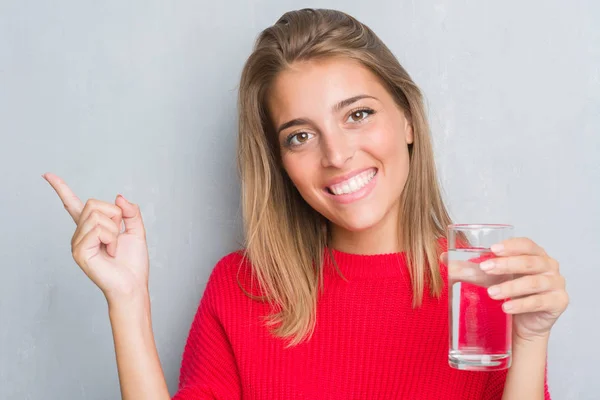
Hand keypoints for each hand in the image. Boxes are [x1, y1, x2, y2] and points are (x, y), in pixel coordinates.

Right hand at [43, 173, 149, 303]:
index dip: (61, 188)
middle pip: (93, 203)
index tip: (47, 174)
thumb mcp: (136, 230)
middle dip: (114, 216)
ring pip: (98, 216)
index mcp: (92, 227)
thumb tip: (118, 197)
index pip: (72, 204)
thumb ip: (130, 211)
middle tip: (117, 237)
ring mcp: (77, 242)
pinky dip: (112, 239)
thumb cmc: (133, 263)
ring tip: (114, 248)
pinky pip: (98, 230)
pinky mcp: (79, 252)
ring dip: (115, 230)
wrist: (133, 285)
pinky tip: (110, 253)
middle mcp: (80, 233)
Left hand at [443, 237, 568, 342]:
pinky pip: (539, 302)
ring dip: (510, 287)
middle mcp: (548, 266)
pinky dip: (521, 304)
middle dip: (506, 265)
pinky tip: (507, 307)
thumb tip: (444, 257)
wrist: (522, 323)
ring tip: (491, 293)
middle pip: (529, 262)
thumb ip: (470, 268)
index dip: (510, 246)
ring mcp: (556, 284)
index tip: (492, 249)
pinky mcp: (559, 302)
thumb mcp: (490, 278)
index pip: (525, 244)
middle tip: (485, 269)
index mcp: (534, 254)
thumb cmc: (508, 293)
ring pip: (533, 282)